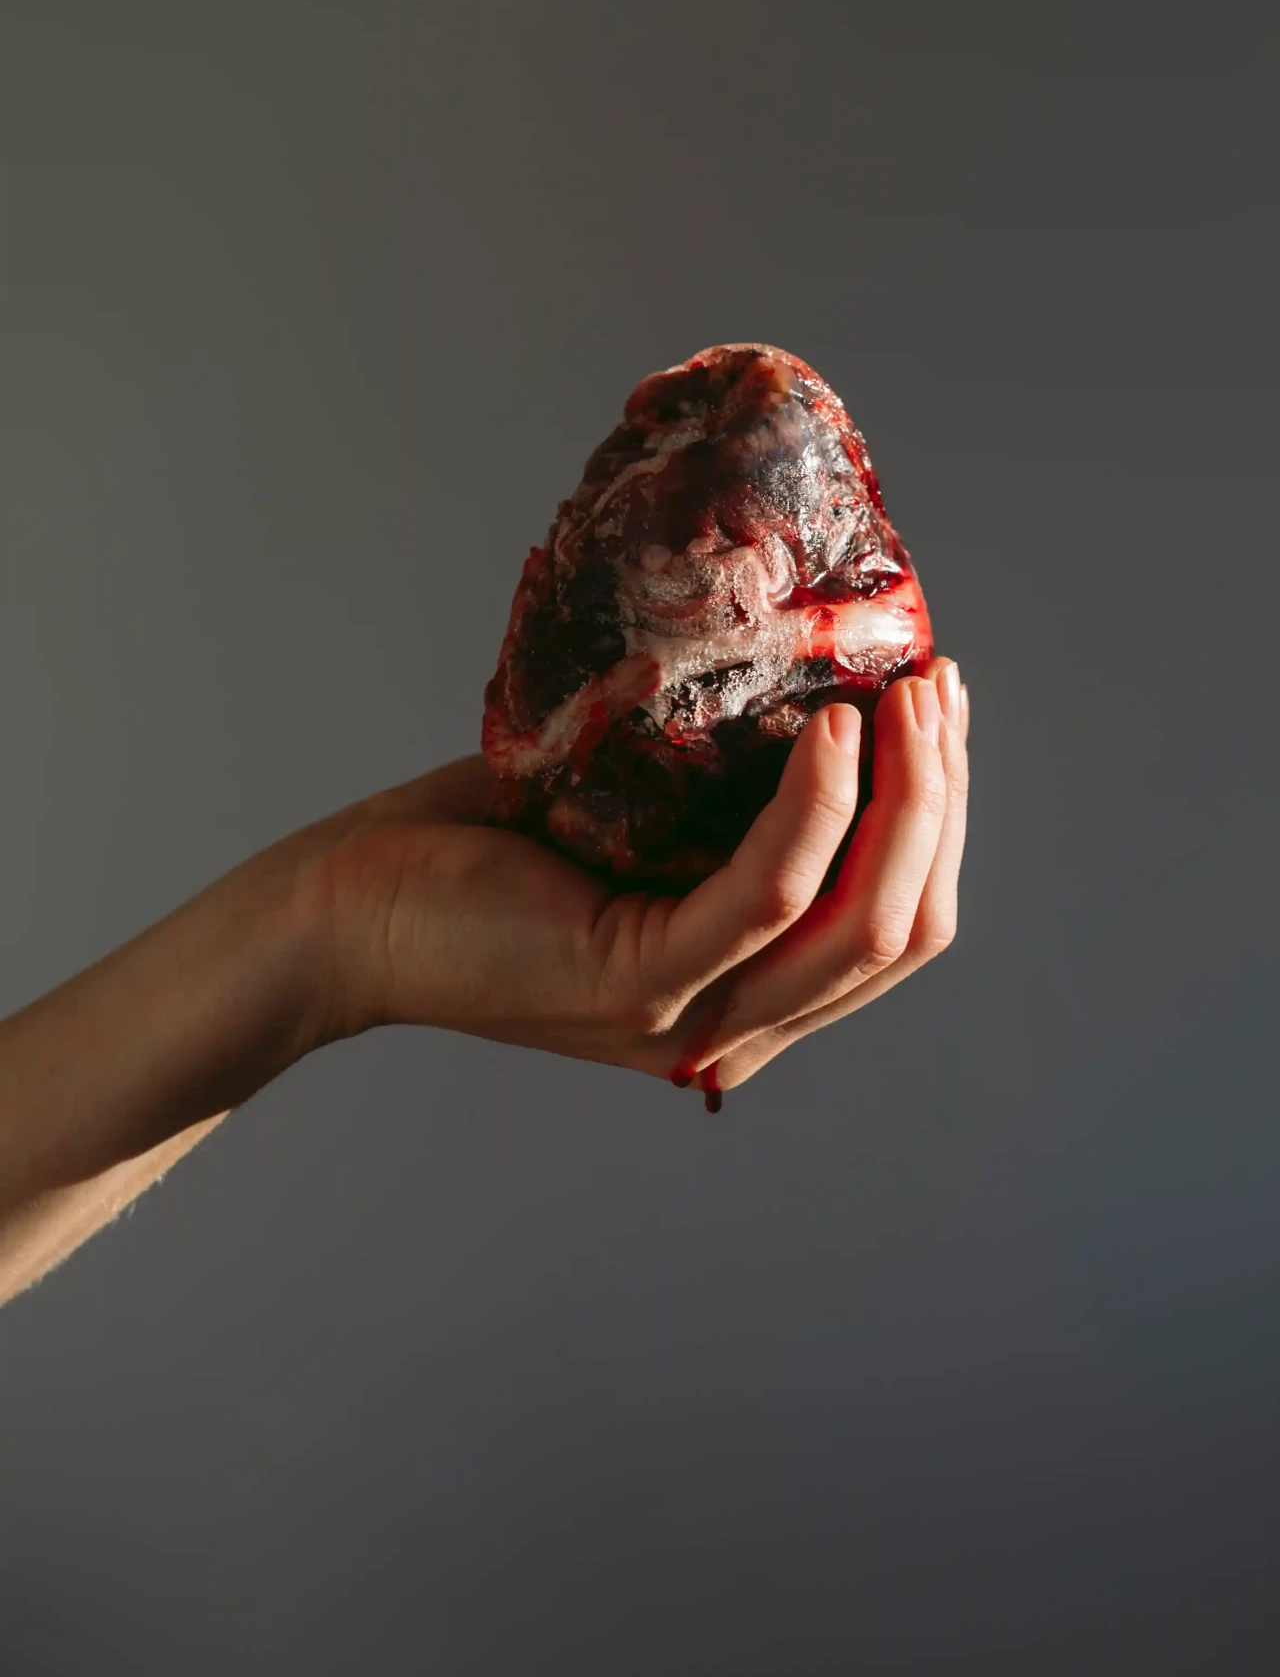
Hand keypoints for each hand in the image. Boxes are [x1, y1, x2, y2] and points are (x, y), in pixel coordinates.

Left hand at [315, 657, 968, 1099]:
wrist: (350, 904)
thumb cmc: (489, 850)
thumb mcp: (642, 821)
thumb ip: (732, 798)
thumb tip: (826, 687)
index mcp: (748, 996)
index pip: (899, 926)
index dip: (941, 819)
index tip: (937, 707)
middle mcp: (735, 1026)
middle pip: (903, 927)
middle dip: (942, 799)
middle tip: (938, 685)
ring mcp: (690, 1016)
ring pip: (861, 921)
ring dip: (907, 798)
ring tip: (906, 691)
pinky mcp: (636, 983)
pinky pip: (767, 894)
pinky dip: (816, 807)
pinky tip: (830, 728)